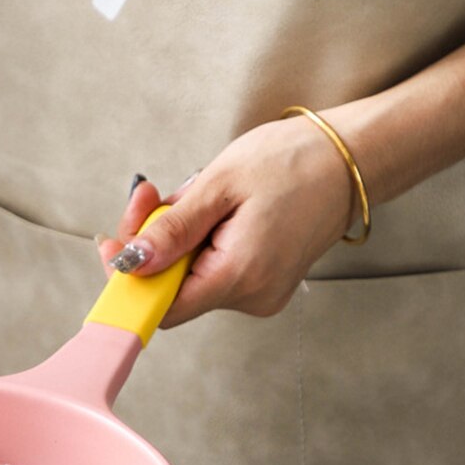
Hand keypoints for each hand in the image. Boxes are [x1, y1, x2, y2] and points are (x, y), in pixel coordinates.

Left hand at [96, 116, 355, 327]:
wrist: (353, 158)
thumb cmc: (296, 161)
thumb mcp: (220, 185)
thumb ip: (172, 230)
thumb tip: (131, 262)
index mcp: (241, 275)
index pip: (162, 306)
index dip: (130, 280)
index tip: (111, 244)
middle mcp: (252, 296)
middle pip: (172, 290)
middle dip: (150, 245)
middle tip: (150, 196)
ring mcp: (259, 294)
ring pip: (189, 279)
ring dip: (174, 240)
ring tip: (192, 195)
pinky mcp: (262, 283)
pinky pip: (211, 271)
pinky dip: (197, 244)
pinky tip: (210, 212)